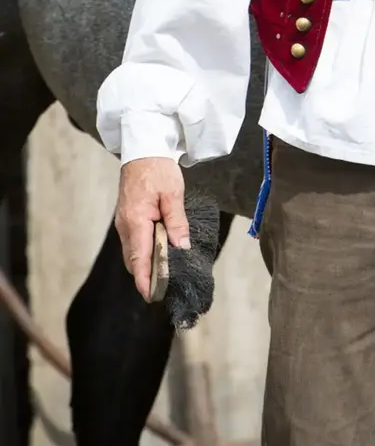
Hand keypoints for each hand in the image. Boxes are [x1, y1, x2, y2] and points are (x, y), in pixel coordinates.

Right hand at [114, 157, 189, 301]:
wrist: (143, 149)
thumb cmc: (158, 169)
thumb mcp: (173, 194)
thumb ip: (177, 222)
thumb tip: (180, 248)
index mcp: (136, 221)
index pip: (139, 258)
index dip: (145, 280)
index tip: (152, 296)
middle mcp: (125, 226)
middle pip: (134, 260)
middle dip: (147, 276)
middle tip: (166, 287)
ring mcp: (123, 223)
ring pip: (132, 252)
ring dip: (146, 264)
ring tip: (164, 274)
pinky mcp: (127, 218)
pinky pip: (133, 242)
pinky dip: (144, 251)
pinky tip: (158, 252)